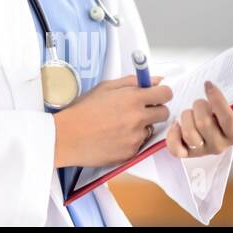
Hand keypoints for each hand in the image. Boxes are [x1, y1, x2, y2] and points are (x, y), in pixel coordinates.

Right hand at [53, 74, 172, 167]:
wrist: (67, 137)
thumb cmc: (82, 111)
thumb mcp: (104, 88)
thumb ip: (132, 82)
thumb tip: (155, 80)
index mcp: (132, 98)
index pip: (165, 94)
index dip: (162, 94)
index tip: (157, 95)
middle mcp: (138, 118)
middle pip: (164, 113)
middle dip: (155, 110)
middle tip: (139, 110)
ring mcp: (136, 137)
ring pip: (150, 129)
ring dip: (141, 126)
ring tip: (119, 125)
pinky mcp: (132, 152)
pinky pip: (139, 144)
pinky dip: (131, 140)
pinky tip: (114, 136)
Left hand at [164, 80, 232, 157]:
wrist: (213, 135)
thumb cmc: (223, 119)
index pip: (227, 118)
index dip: (216, 99)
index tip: (208, 84)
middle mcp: (220, 145)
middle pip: (204, 123)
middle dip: (198, 106)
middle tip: (199, 103)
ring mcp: (203, 151)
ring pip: (189, 134)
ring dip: (185, 118)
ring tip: (190, 113)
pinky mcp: (187, 154)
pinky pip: (175, 149)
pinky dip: (172, 135)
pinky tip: (176, 125)